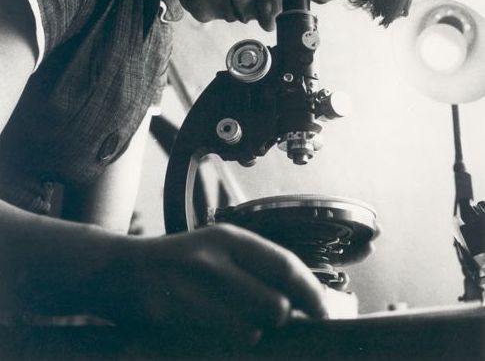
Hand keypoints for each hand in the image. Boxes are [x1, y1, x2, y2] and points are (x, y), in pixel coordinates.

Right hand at [103, 224, 328, 346]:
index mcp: (228, 238)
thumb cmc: (175, 262)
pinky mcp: (172, 316)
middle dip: (280, 319)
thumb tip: (296, 298)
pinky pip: (217, 343)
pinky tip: (209, 331)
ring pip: (251, 330)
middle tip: (274, 321)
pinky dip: (223, 343)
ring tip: (234, 324)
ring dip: (251, 334)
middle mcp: (214, 259)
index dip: (311, 293)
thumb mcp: (215, 250)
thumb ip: (252, 268)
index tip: (324, 312)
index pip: (285, 266)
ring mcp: (191, 289)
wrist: (118, 269)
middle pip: (275, 305)